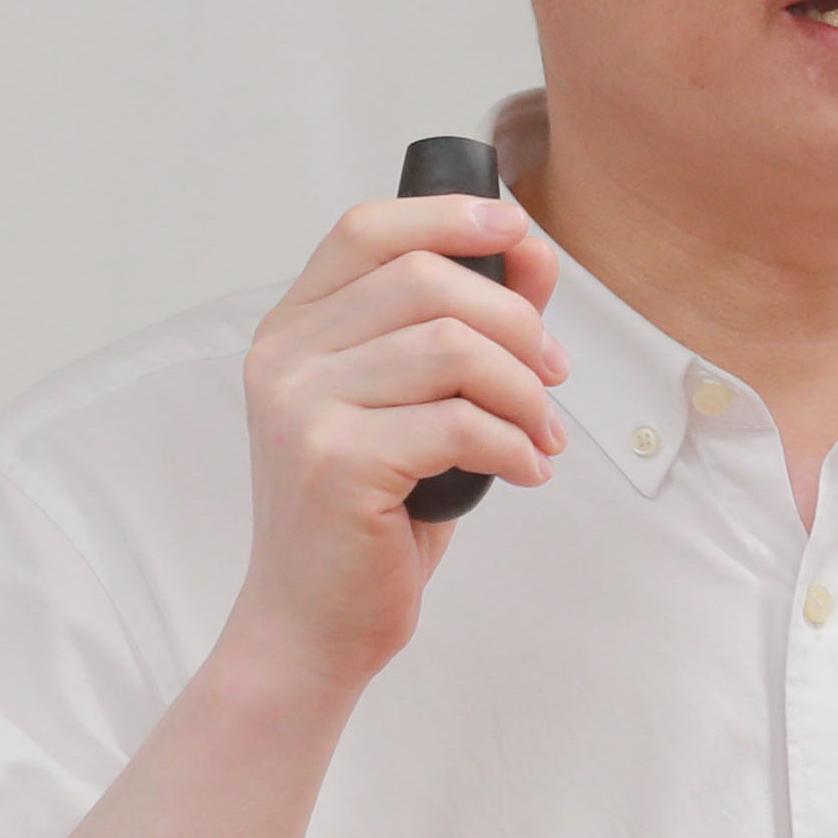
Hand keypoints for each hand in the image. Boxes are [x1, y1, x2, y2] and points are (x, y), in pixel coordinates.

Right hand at [224, 187, 568, 688]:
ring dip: (524, 391)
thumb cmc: (370, 513)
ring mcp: (302, 409)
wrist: (313, 623)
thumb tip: (532, 252)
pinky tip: (523, 472)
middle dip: (516, 322)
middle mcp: (284, 357)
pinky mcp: (336, 463)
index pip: (368, 229)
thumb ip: (460, 327)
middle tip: (552, 376)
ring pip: (451, 347)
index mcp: (295, 329)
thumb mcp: (413, 405)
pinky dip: (514, 445)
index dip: (450, 215)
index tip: (519, 231)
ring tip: (539, 434)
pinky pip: (460, 422)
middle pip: (426, 280)